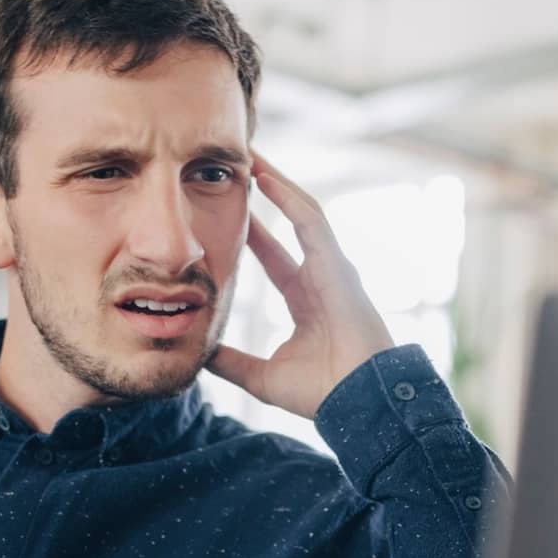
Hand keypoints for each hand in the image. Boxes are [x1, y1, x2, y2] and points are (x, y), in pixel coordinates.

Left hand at [207, 155, 395, 419]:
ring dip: (277, 182)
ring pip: (303, 212)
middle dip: (265, 193)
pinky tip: (267, 177)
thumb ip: (231, 362)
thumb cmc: (322, 393)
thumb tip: (198, 355)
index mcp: (305, 300)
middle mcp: (320, 277)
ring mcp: (332, 268)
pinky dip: (289, 198)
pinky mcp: (339, 265)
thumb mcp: (262, 376)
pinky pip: (312, 222)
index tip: (224, 207)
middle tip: (236, 165)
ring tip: (250, 155)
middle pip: (288, 223)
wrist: (359, 402)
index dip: (251, 231)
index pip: (273, 255)